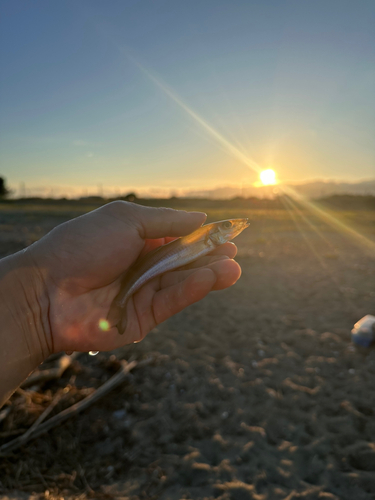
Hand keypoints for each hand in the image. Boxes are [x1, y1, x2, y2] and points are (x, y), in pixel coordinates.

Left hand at [27, 202, 240, 352]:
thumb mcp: (125, 219)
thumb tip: (200, 217)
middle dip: (209, 256)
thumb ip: (166, 220)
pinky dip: (192, 290)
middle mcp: (142, 266)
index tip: (225, 232)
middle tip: (233, 251)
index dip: (201, 235)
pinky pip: (172, 301)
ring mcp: (143, 292)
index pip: (177, 236)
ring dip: (209, 274)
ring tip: (233, 267)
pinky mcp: (143, 318)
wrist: (46, 291)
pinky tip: (211, 278)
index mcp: (136, 239)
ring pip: (183, 282)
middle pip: (184, 261)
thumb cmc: (82, 247)